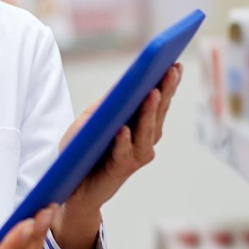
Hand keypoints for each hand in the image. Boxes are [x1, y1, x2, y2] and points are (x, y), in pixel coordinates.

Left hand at [65, 63, 182, 215]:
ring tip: (152, 92)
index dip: (167, 82)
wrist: (73, 186)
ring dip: (149, 111)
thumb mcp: (91, 120)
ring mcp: (137, 154)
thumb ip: (108, 105)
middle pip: (158, 111)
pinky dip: (124, 141)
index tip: (175, 62)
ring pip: (147, 130)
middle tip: (171, 69)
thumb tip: (123, 84)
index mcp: (140, 123)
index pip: (158, 99)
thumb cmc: (82, 149)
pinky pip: (124, 152)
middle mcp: (145, 138)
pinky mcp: (123, 168)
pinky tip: (123, 129)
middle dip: (165, 89)